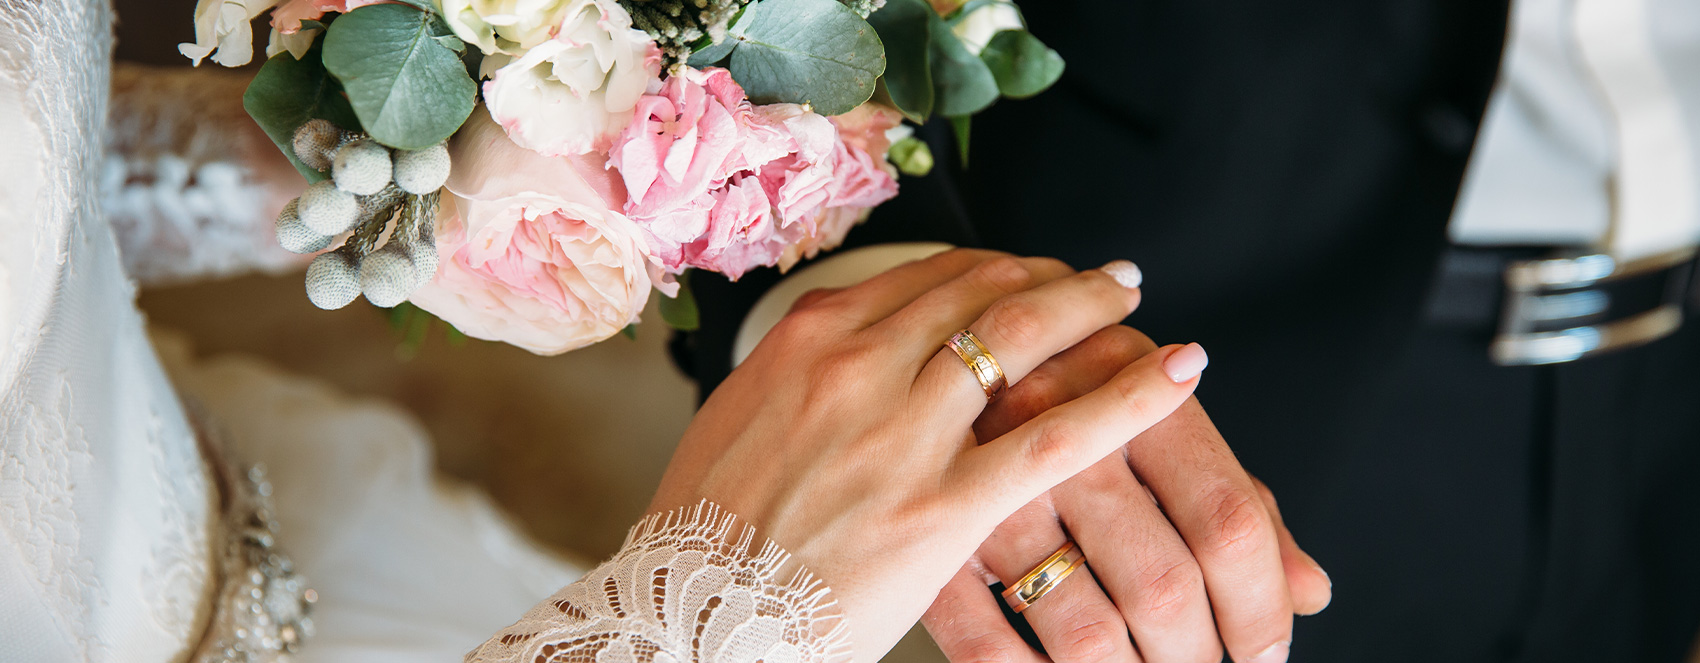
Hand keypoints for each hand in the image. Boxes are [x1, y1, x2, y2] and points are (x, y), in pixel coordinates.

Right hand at [649, 249, 1205, 662]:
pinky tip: (1179, 369)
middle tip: (1095, 275)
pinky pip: (1059, 436)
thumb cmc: (705, 535)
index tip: (1023, 270)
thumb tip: (844, 357)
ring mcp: (906, 432)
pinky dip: (1132, 395)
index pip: (923, 275)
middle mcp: (859, 364)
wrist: (691, 620)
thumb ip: (803, 377)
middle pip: (980, 290)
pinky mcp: (946, 504)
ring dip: (1092, 305)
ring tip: (1132, 295)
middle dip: (1048, 274)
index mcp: (808, 340)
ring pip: (1024, 337)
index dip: (989, 267)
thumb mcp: (739, 422)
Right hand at [923, 326, 1331, 662]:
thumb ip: (1241, 507)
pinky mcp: (934, 540)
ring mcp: (989, 489)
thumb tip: (1308, 590)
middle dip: (1198, 658)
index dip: (1261, 606)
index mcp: (1136, 392)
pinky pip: (989, 648)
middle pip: (1164, 584)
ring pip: (1087, 632)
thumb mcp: (1161, 434)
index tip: (1266, 653)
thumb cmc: (1075, 409)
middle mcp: (1063, 433)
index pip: (1228, 519)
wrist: (929, 366)